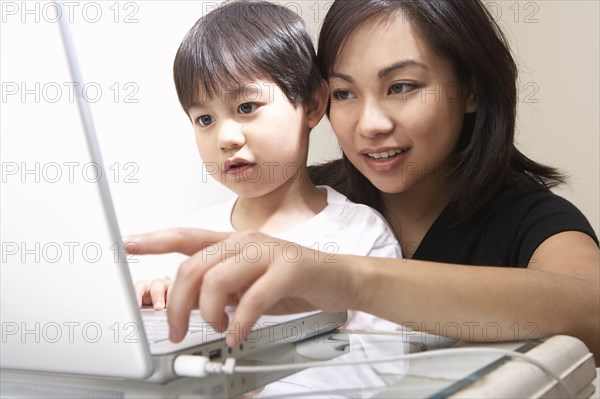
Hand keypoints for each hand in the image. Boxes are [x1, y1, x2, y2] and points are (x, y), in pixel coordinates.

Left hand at [125, 228, 355, 345]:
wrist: (337, 279)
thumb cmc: (291, 281)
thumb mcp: (248, 282)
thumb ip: (222, 287)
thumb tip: (193, 305)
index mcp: (233, 244)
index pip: (187, 237)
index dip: (156, 239)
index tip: (130, 242)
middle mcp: (246, 242)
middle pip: (194, 267)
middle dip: (178, 304)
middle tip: (179, 329)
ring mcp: (268, 253)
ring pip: (217, 280)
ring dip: (209, 313)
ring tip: (219, 328)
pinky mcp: (289, 268)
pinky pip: (252, 298)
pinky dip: (240, 322)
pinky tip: (239, 333)